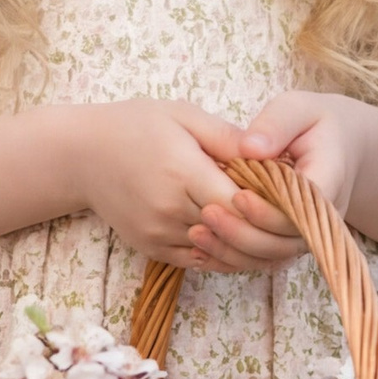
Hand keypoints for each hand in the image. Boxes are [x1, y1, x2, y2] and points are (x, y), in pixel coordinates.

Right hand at [64, 96, 273, 268]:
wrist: (81, 156)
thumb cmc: (136, 126)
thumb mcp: (183, 116)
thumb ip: (226, 137)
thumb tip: (270, 153)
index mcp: (181, 172)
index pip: (239, 203)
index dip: (269, 205)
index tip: (291, 195)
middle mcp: (169, 210)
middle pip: (234, 232)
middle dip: (267, 227)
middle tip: (296, 219)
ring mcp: (159, 234)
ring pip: (220, 253)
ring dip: (251, 246)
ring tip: (279, 233)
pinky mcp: (152, 249)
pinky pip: (200, 262)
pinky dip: (226, 255)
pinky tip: (246, 243)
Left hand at [183, 89, 374, 270]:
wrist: (339, 145)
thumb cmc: (314, 122)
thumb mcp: (299, 108)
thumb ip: (276, 124)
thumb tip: (249, 148)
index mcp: (329, 181)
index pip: (302, 210)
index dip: (269, 211)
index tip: (237, 195)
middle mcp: (321, 217)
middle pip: (284, 242)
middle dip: (243, 233)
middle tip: (206, 213)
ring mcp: (306, 233)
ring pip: (272, 256)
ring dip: (233, 250)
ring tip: (196, 232)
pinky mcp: (288, 240)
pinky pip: (262, 258)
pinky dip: (232, 257)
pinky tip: (201, 248)